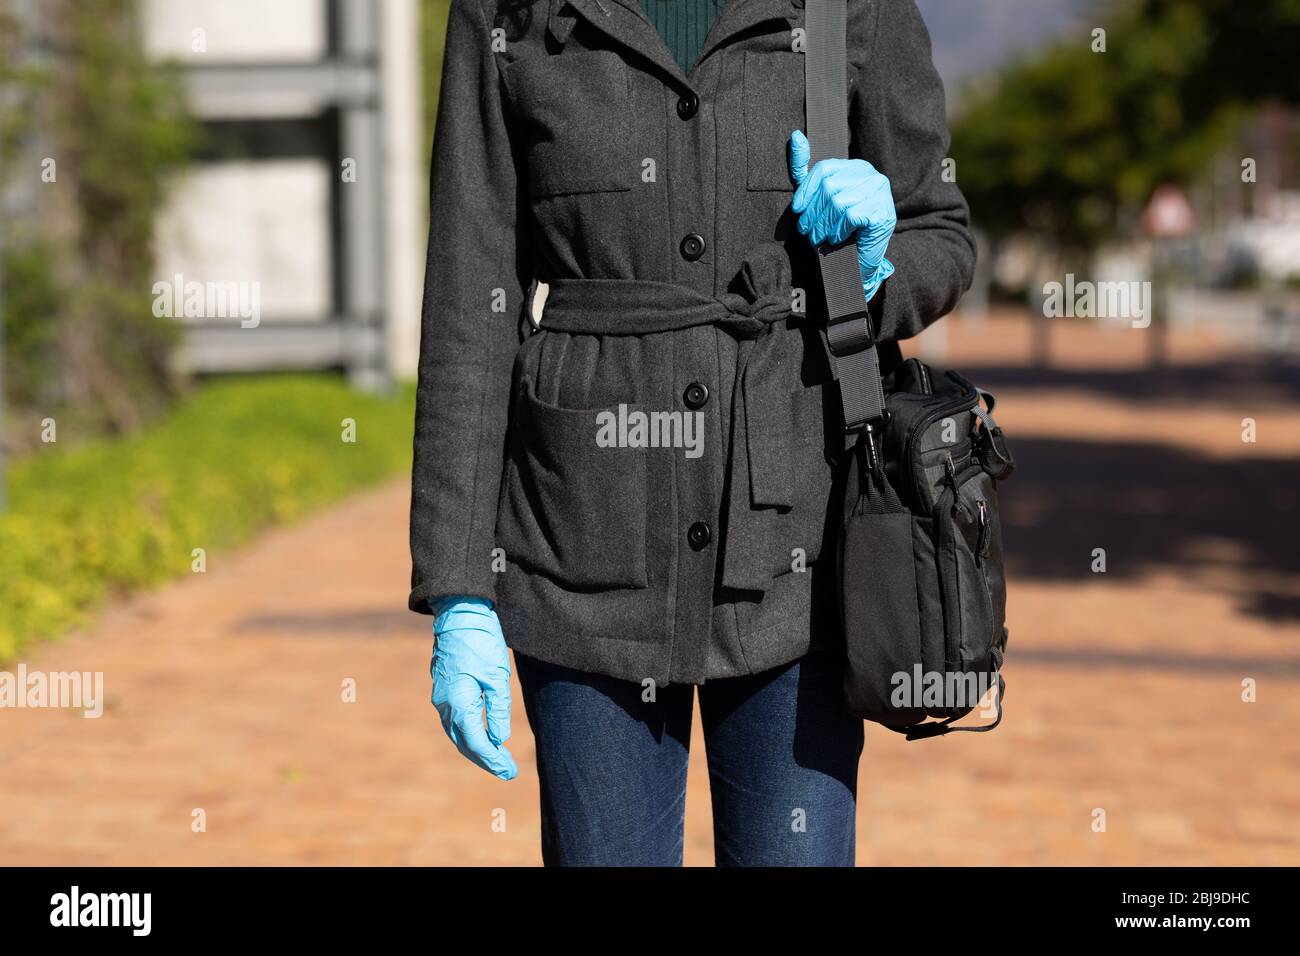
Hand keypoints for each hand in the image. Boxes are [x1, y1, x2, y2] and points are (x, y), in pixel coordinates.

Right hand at [430, 596, 516, 779]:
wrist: (460, 613)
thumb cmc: (481, 641)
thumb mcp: (497, 676)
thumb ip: (497, 710)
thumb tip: (499, 739)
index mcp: (458, 702)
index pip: (476, 741)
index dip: (493, 759)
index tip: (510, 771)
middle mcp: (444, 704)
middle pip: (464, 742)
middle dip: (486, 759)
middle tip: (507, 772)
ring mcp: (440, 697)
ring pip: (457, 733)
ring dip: (476, 748)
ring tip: (497, 759)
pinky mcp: (443, 689)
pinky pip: (454, 720)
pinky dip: (468, 733)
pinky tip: (482, 736)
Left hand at [788, 129, 895, 299]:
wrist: (856, 261)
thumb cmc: (834, 228)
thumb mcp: (815, 198)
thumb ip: (803, 169)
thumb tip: (795, 135)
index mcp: (854, 167)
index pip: (824, 169)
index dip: (806, 191)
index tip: (798, 210)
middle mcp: (871, 175)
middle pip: (830, 187)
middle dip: (814, 213)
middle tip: (808, 231)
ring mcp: (881, 192)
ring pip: (839, 202)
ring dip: (824, 225)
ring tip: (820, 237)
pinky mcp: (884, 211)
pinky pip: (852, 216)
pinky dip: (839, 230)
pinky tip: (838, 238)